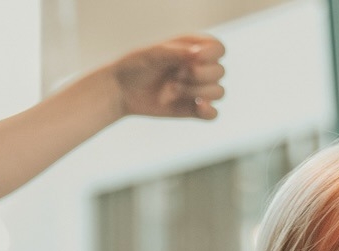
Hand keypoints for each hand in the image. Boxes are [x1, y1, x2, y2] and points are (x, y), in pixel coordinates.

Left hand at [107, 34, 225, 120]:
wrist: (119, 91)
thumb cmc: (134, 66)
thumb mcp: (152, 54)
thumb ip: (176, 53)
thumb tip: (198, 55)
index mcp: (194, 49)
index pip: (219, 49)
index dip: (212, 54)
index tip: (193, 59)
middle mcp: (199, 68)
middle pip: (220, 72)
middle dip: (199, 75)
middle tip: (173, 77)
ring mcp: (196, 90)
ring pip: (218, 92)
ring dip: (197, 91)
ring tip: (171, 91)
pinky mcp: (191, 109)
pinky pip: (212, 114)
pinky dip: (209, 112)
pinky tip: (199, 107)